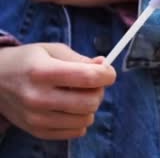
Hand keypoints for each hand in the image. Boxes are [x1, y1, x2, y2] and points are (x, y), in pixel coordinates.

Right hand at [0, 44, 115, 139]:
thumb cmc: (28, 62)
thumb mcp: (52, 50)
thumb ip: (80, 59)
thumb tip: (104, 66)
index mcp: (42, 72)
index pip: (89, 77)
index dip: (107, 74)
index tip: (107, 71)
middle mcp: (38, 97)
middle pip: (90, 101)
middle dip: (99, 91)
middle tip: (92, 84)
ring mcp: (37, 118)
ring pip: (86, 119)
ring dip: (90, 107)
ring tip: (79, 95)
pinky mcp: (37, 131)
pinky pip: (75, 132)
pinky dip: (80, 120)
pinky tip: (71, 108)